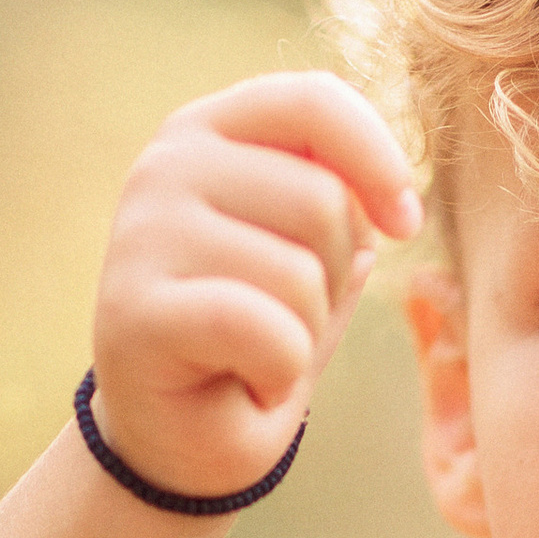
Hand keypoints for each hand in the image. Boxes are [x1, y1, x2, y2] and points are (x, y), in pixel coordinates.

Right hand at [89, 72, 420, 499]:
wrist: (180, 437)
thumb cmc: (253, 339)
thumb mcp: (306, 255)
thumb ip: (340, 204)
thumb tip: (393, 196)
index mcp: (209, 132)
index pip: (314, 100)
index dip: (378, 159)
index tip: (404, 224)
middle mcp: (165, 166)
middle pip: (322, 199)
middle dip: (335, 274)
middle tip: (287, 316)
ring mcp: (142, 234)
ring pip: (300, 272)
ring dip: (306, 332)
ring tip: (259, 351)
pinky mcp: (134, 311)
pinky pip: (264, 329)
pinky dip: (280, 372)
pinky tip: (245, 382)